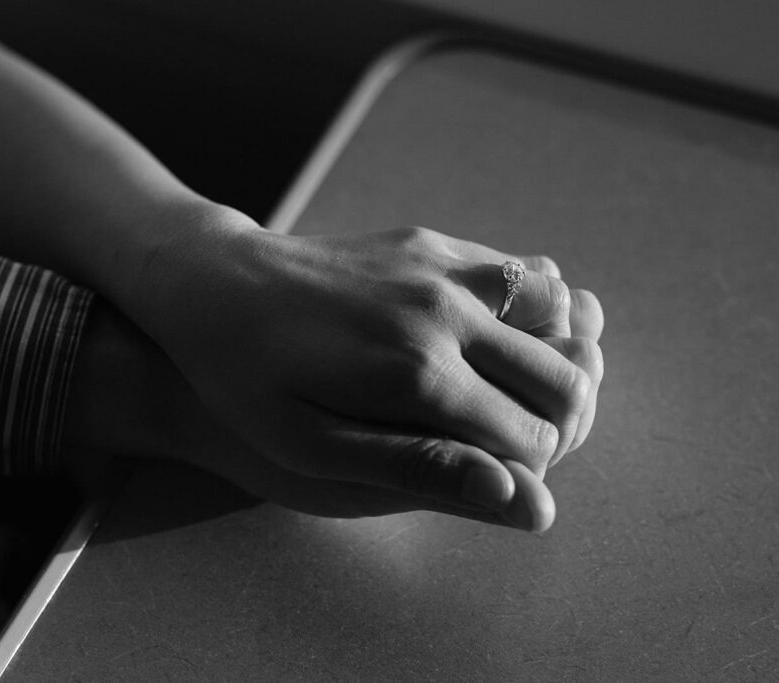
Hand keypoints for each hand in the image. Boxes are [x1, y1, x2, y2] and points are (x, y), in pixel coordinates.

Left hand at [131, 217, 601, 529]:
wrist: (213, 283)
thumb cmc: (250, 380)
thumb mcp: (313, 449)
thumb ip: (420, 471)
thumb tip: (525, 502)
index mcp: (419, 377)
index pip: (535, 438)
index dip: (525, 473)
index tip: (486, 477)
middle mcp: (446, 315)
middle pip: (565, 381)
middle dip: (554, 423)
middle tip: (500, 439)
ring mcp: (442, 268)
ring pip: (562, 314)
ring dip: (550, 358)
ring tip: (499, 388)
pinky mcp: (432, 242)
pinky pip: (522, 269)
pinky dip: (533, 307)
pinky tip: (488, 334)